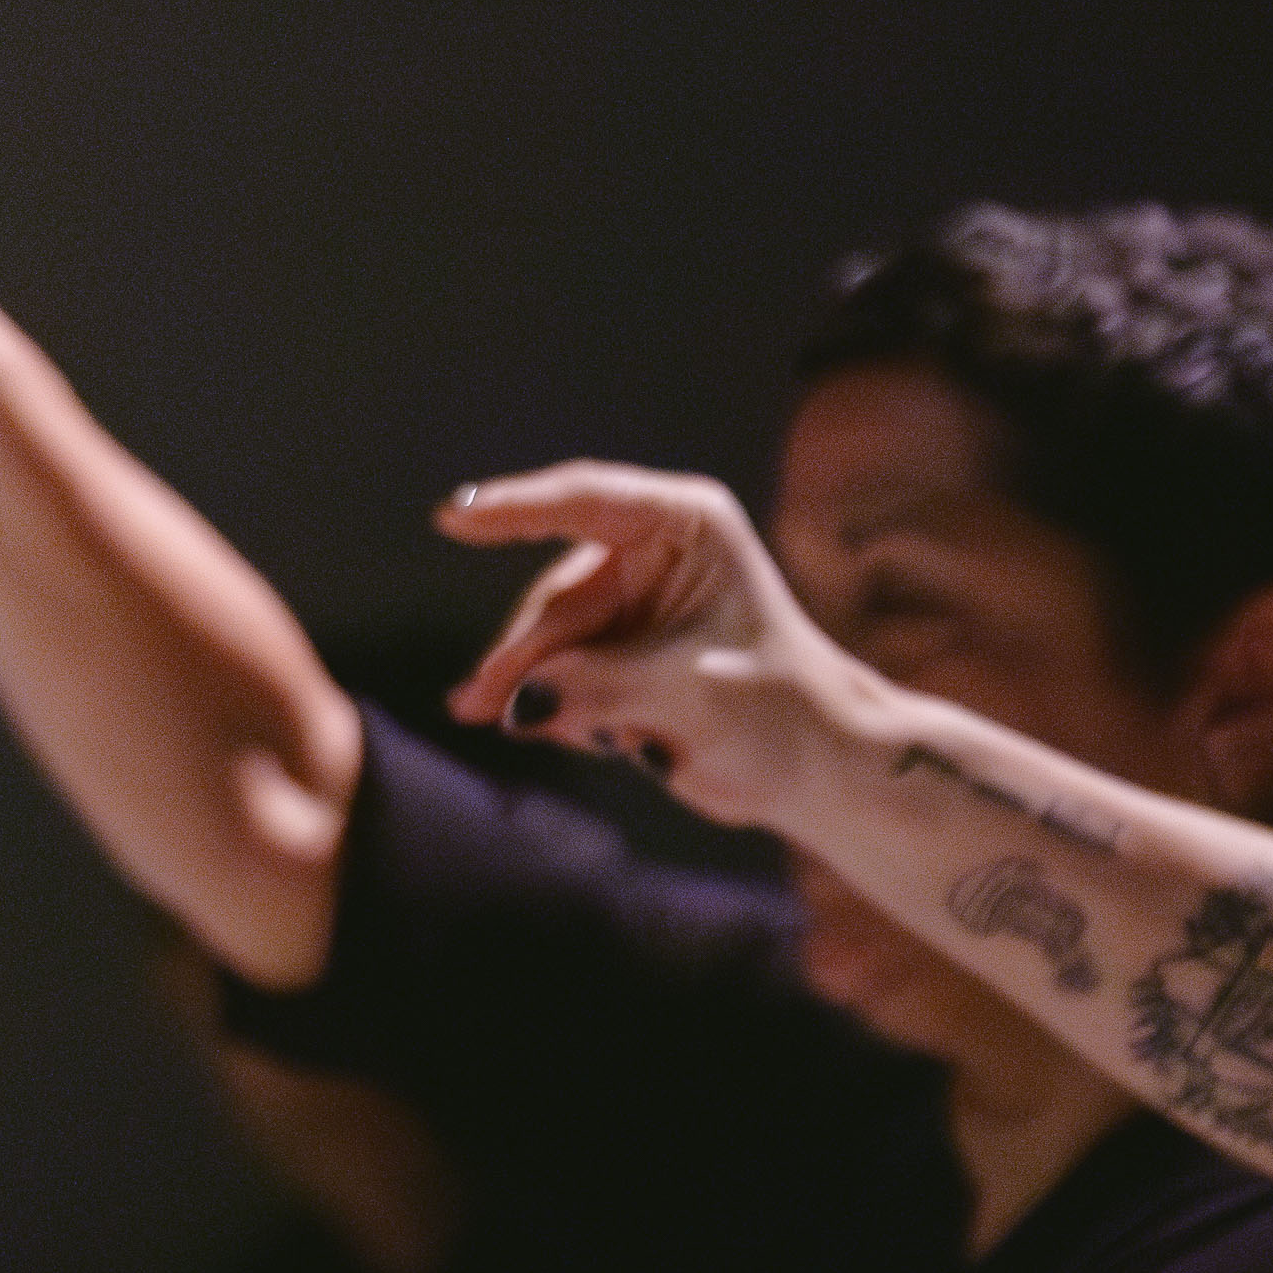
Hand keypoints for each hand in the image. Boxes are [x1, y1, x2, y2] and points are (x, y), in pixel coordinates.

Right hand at [429, 462, 868, 826]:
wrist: (819, 771)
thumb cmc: (780, 712)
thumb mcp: (685, 693)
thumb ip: (595, 689)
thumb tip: (515, 699)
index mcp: (686, 527)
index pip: (585, 501)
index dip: (515, 507)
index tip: (453, 516)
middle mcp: (652, 552)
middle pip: (556, 591)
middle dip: (523, 651)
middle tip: (481, 703)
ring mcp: (632, 601)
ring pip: (549, 636)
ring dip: (530, 685)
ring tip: (511, 724)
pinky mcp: (619, 648)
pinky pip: (560, 669)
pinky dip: (554, 703)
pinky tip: (576, 734)